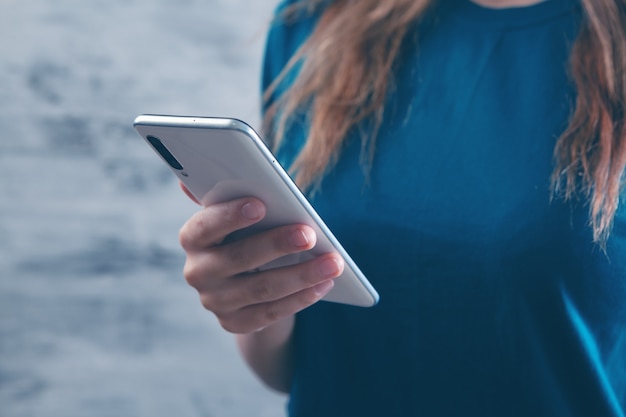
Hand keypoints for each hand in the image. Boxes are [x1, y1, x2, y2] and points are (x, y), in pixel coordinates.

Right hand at [179, 196, 342, 333]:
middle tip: (310, 234)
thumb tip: (217, 171)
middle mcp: (197, 272)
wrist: (245, 280)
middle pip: (237, 259)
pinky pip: (271, 313)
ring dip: (301, 275)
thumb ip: (230, 193)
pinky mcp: (235, 323)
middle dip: (277, 245)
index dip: (229, 216)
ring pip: (261, 289)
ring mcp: (215, 301)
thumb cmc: (247, 233)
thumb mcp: (239, 213)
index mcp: (194, 237)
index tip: (260, 204)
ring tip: (333, 262)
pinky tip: (325, 285)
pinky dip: (301, 298)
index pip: (204, 226)